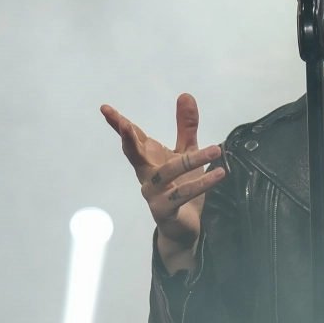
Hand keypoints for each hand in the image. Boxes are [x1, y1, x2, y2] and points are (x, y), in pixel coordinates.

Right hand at [101, 93, 226, 274]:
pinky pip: (183, 194)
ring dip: (192, 160)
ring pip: (168, 173)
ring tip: (215, 150)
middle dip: (127, 139)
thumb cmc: (181, 186)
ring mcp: (153, 194)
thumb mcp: (186, 152)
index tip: (104, 108)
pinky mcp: (165, 210)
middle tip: (123, 124)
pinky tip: (219, 174)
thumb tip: (185, 94)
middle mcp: (146, 175)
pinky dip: (202, 184)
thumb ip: (186, 127)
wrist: (185, 227)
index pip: (132, 138)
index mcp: (148, 160)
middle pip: (133, 154)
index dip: (118, 123)